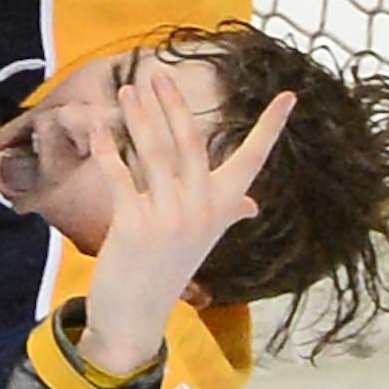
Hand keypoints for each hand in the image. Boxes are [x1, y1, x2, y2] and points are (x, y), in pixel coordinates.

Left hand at [79, 72, 295, 376]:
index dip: (271, 128)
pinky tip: (99, 130)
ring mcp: (170, 217)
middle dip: (174, 105)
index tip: (289, 96)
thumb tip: (251, 204)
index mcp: (223, 209)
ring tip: (129, 90)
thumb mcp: (203, 240)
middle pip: (191, 143)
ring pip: (154, 153)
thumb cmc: (168, 270)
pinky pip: (120, 177)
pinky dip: (108, 151)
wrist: (137, 314)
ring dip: (139, 118)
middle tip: (158, 74)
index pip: (255, 161)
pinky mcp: (134, 225)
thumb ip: (226, 214)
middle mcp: (202, 210)